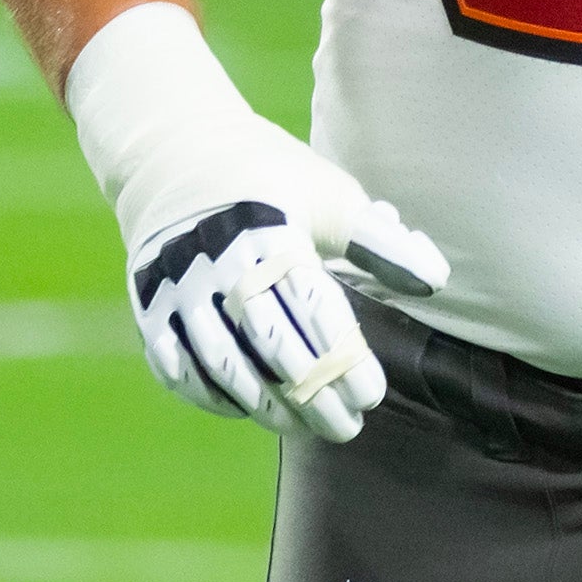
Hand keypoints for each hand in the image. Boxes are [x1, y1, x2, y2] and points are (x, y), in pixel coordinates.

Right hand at [128, 192, 439, 444]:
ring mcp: (174, 287)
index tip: (372, 395)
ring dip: (265, 405)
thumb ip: (380, 242)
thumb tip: (434, 281)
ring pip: (222, 364)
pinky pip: (177, 366)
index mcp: (268, 228)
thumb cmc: (274, 178)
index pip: (312, 309)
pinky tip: (248, 409)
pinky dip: (213, 395)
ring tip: (305, 426)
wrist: (176, 155)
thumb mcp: (332, 196)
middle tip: (348, 426)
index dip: (344, 358)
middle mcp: (215, 261)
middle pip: (269, 345)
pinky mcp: (147, 305)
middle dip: (313, 394)